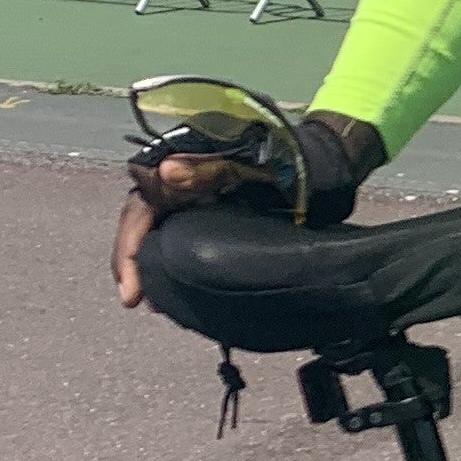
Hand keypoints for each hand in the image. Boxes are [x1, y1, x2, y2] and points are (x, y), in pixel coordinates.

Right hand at [112, 113, 382, 311]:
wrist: (331, 167)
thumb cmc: (296, 158)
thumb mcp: (255, 160)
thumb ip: (211, 166)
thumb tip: (165, 172)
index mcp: (188, 161)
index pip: (143, 199)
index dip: (130, 240)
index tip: (130, 282)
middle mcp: (186, 181)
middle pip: (144, 219)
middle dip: (133, 260)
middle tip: (133, 300)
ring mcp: (201, 201)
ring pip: (162, 233)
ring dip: (151, 266)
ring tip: (153, 302)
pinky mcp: (218, 220)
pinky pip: (185, 242)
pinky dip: (175, 266)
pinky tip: (175, 291)